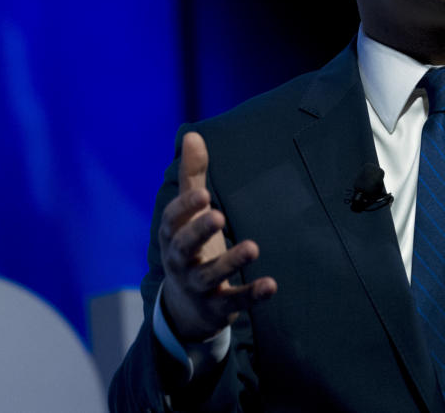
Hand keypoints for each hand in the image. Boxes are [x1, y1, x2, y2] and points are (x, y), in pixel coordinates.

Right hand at [158, 131, 276, 340]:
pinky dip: (252, 295)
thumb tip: (192, 135)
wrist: (185, 309)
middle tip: (219, 215)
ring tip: (253, 247)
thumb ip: (192, 177)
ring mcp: (199, 287)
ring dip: (231, 262)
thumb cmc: (191, 247)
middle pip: (185, 247)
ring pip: (210, 275)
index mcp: (174, 236)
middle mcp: (182, 262)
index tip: (203, 194)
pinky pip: (235, 302)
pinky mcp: (219, 307)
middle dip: (200, 231)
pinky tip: (272, 285)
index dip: (186, 208)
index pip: (173, 221)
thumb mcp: (189, 214)